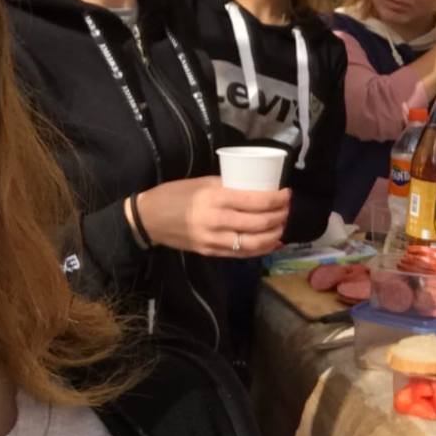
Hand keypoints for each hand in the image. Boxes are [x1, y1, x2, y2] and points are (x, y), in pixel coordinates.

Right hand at [134, 176, 290, 257]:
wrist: (148, 219)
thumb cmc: (176, 194)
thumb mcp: (203, 182)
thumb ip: (229, 186)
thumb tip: (258, 189)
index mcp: (215, 198)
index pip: (256, 201)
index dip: (277, 199)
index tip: (287, 194)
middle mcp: (216, 220)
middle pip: (259, 223)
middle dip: (280, 217)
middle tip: (287, 209)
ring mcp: (213, 240)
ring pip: (253, 243)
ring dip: (274, 235)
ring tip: (282, 226)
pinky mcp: (210, 252)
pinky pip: (241, 254)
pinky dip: (260, 249)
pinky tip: (272, 243)